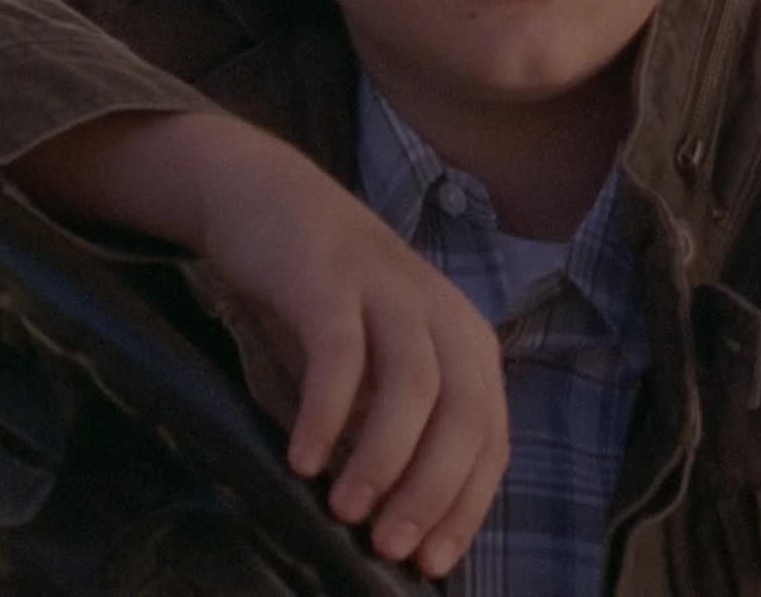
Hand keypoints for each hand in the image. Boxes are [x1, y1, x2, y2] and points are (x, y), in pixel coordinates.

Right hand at [8, 111, 507, 577]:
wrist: (269, 199)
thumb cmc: (329, 303)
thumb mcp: (378, 366)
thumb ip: (396, 428)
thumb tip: (399, 523)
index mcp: (468, 343)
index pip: (490, 438)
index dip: (466, 504)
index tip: (431, 564)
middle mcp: (443, 316)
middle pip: (464, 414)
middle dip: (432, 491)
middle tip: (388, 549)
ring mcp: (391, 292)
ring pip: (413, 386)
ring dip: (383, 458)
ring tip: (344, 511)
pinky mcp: (332, 280)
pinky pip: (340, 353)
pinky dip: (327, 411)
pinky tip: (301, 457)